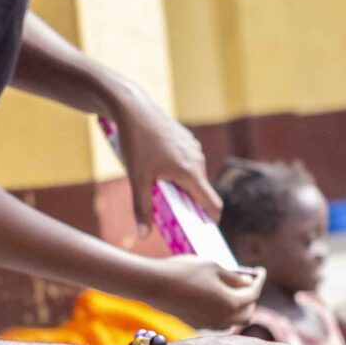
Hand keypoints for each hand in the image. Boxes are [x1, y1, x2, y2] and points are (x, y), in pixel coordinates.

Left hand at [108, 87, 219, 227]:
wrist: (133, 108)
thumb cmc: (135, 143)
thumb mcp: (136, 179)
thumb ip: (142, 209)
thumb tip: (143, 236)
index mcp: (190, 172)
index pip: (212, 203)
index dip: (211, 221)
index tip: (205, 234)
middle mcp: (197, 159)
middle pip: (200, 191)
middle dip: (189, 205)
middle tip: (172, 217)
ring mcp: (193, 148)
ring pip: (193, 176)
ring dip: (181, 186)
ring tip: (160, 190)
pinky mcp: (186, 139)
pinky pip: (187, 162)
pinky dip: (177, 171)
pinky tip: (157, 169)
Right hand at [145, 253, 264, 333]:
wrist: (154, 285)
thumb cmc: (185, 271)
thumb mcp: (214, 266)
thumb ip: (234, 276)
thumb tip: (247, 283)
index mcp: (232, 303)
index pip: (254, 292)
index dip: (259, 279)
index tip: (261, 270)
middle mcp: (223, 319)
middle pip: (248, 312)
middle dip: (251, 297)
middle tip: (248, 281)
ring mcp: (210, 325)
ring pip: (233, 321)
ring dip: (238, 308)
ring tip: (234, 290)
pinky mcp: (197, 325)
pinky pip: (219, 322)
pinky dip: (224, 312)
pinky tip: (218, 298)